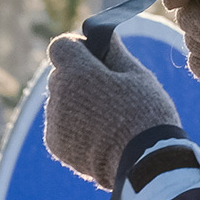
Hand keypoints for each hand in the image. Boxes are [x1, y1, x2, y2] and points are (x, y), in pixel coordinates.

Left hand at [44, 33, 179, 188]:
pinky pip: (60, 125)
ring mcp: (54, 122)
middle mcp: (58, 96)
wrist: (144, 163)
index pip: (61, 46)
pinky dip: (74, 125)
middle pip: (60, 74)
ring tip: (108, 117)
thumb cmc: (146, 115)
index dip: (78, 48)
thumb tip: (103, 36)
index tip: (96, 56)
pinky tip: (100, 134)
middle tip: (108, 89)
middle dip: (79, 76)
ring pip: (59, 101)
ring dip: (76, 102)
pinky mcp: (55, 144)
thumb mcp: (138, 76)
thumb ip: (114, 53)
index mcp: (77, 74)